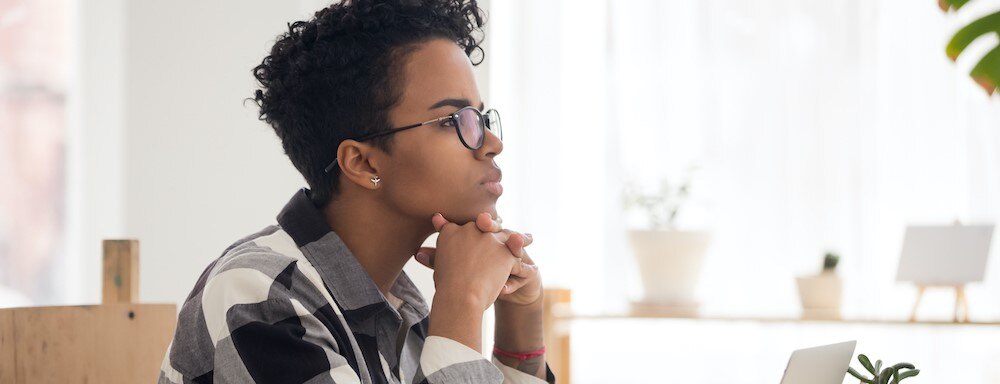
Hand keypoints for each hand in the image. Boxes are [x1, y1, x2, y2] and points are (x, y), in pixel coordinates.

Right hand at [415, 212, 542, 305]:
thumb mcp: (437, 267)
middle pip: (485, 224)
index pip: (464, 224)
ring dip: (514, 236)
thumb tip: (418, 252)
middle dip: (493, 226)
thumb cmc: (445, 286)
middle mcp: (470, 228)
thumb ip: (433, 254)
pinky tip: (531, 250)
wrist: (460, 296)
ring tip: (526, 238)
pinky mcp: (504, 250)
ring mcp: (488, 238)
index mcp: (451, 231)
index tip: (480, 223)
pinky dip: (523, 249)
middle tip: (502, 225)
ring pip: (504, 233)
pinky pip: (516, 248)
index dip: (474, 225)